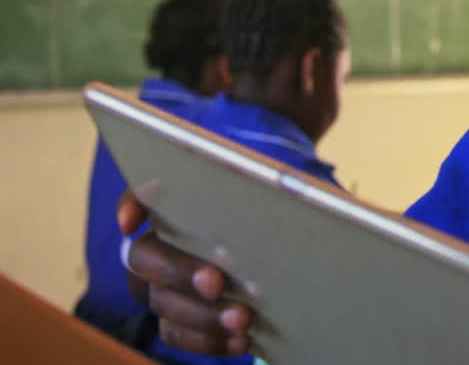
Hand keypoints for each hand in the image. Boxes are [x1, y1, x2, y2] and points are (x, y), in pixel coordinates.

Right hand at [117, 190, 254, 355]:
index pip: (140, 197)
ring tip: (242, 318)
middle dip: (179, 271)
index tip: (131, 221)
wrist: (274, 268)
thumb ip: (250, 199)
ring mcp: (159, 289)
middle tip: (215, 282)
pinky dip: (209, 340)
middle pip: (145, 259)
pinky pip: (177, 334)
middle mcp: (154, 250)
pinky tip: (240, 340)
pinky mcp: (173, 321)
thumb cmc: (259, 228)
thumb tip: (266, 192)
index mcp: (172, 213)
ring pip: (162, 303)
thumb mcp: (258, 208)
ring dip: (202, 314)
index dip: (131, 205)